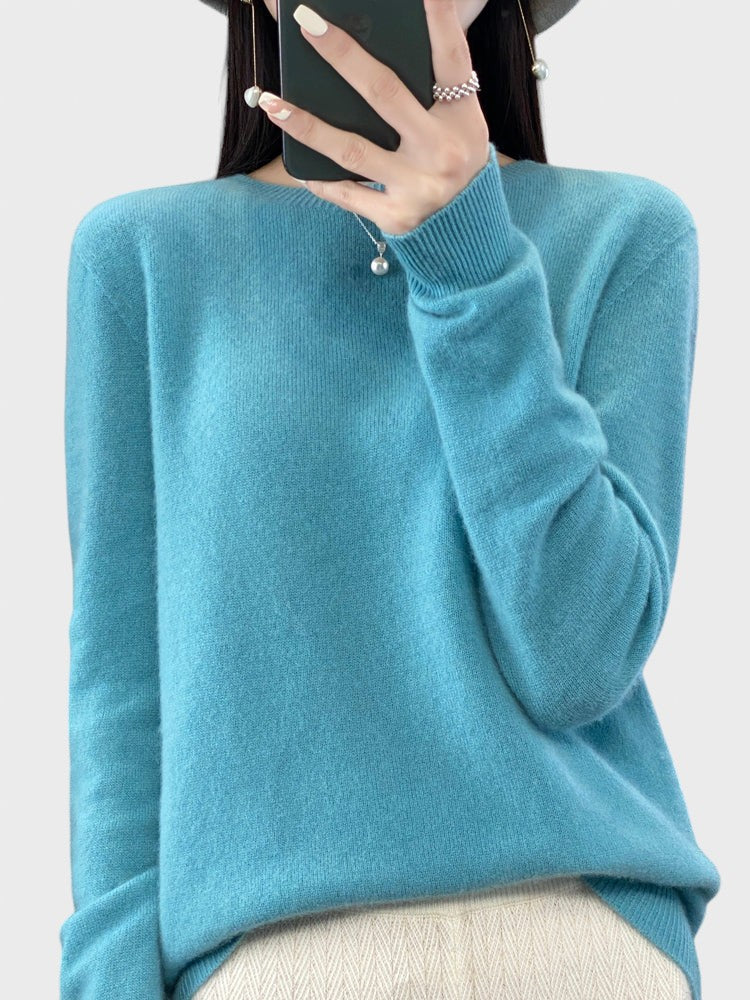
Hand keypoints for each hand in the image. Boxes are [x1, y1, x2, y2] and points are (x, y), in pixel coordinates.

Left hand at [257, 0, 491, 234]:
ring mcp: (419, 187)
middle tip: (306, 24)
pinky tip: (295, 161)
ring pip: (352, 150)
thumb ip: (430, 90)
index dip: (439, 21)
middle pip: (385, 94)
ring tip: (273, 104)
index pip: (451, 61)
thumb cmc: (453, 160)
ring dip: (307, 125)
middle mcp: (442, 151)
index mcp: (462, 118)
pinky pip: (348, 194)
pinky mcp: (397, 217)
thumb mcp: (461, 123)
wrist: (465, 230)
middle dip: (342, 56)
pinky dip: (321, 179)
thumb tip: (372, 47)